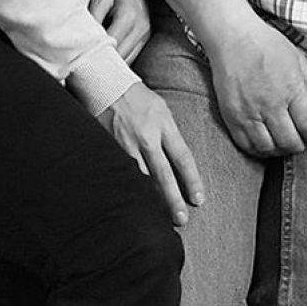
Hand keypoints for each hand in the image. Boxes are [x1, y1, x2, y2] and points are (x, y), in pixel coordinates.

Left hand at [89, 0, 150, 63]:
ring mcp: (146, 34)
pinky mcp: (146, 37)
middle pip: (121, 57)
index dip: (97, 55)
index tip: (83, 60)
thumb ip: (94, 18)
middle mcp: (141, 28)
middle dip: (104, 65)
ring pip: (128, 60)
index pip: (111, 45)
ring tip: (97, 66)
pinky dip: (121, 61)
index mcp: (129, 17)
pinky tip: (109, 60)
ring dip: (113, 65)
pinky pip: (133, 56)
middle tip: (87, 68)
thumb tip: (86, 40)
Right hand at [97, 82, 203, 226]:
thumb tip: (178, 160)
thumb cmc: (139, 98)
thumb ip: (169, 135)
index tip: (198, 199)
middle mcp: (147, 137)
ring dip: (149, 200)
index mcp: (164, 125)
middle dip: (173, 199)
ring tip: (156, 220)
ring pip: (141, 179)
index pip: (183, 157)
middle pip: (163, 174)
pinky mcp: (109, 148)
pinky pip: (121, 174)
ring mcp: (126, 144)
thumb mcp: (162, 110)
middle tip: (181, 220)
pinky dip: (128, 189)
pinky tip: (131, 204)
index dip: (192, 180)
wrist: (107, 85)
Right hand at [208, 21, 306, 157]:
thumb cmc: (267, 45)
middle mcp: (271, 104)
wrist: (233, 37)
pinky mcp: (231, 116)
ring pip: (269, 148)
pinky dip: (258, 149)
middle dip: (300, 145)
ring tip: (283, 142)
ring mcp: (249, 112)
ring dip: (280, 150)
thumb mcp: (298, 59)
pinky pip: (246, 145)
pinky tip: (265, 142)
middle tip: (300, 140)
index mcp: (291, 88)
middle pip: (291, 142)